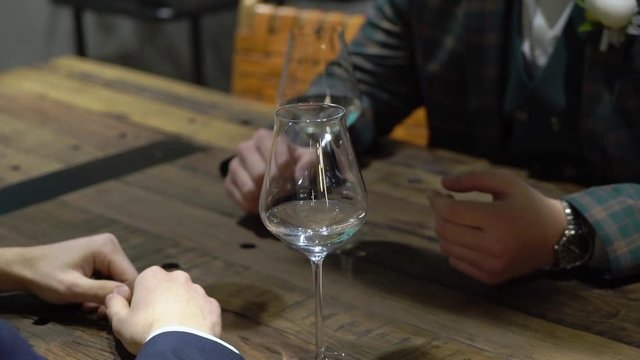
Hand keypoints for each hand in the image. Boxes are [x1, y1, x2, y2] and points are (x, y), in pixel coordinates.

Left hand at [0, 233, 136, 305]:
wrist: (24, 267)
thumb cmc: (45, 276)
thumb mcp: (72, 288)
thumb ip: (101, 291)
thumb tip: (128, 295)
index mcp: (108, 248)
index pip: (131, 277)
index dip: (123, 299)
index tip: (107, 313)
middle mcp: (111, 244)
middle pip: (125, 279)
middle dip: (113, 298)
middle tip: (95, 312)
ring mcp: (106, 249)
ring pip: (118, 280)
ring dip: (106, 296)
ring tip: (87, 306)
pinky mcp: (100, 256)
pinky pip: (110, 277)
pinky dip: (101, 291)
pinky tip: (87, 298)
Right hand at [106, 266, 221, 353]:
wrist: (180, 347)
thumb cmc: (146, 332)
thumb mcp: (120, 322)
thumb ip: (114, 305)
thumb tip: (113, 295)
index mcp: (153, 276)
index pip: (144, 282)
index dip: (141, 299)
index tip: (140, 315)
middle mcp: (178, 277)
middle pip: (168, 287)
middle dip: (164, 300)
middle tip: (158, 322)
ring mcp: (198, 290)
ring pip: (187, 297)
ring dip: (182, 308)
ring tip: (176, 329)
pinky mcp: (213, 305)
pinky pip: (203, 309)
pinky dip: (198, 318)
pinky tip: (191, 332)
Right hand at [224, 128, 315, 212]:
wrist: (275, 169)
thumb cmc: (293, 161)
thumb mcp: (306, 158)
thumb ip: (307, 163)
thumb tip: (299, 175)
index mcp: (264, 137)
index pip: (272, 151)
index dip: (285, 168)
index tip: (292, 177)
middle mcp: (246, 147)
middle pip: (259, 173)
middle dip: (274, 186)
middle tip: (284, 191)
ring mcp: (235, 164)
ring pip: (248, 188)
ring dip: (263, 198)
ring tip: (272, 199)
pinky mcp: (228, 181)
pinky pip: (238, 198)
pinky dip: (251, 205)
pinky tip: (260, 204)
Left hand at [427, 170, 566, 284]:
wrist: (557, 237)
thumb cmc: (528, 204)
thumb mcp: (507, 182)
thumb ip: (473, 179)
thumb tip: (443, 184)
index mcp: (498, 220)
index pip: (451, 212)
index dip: (437, 200)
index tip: (434, 192)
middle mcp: (494, 247)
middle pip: (444, 231)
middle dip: (439, 214)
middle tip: (446, 204)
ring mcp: (492, 266)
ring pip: (447, 248)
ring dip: (445, 230)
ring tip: (457, 219)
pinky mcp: (491, 278)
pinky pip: (457, 262)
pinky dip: (454, 247)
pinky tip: (466, 235)